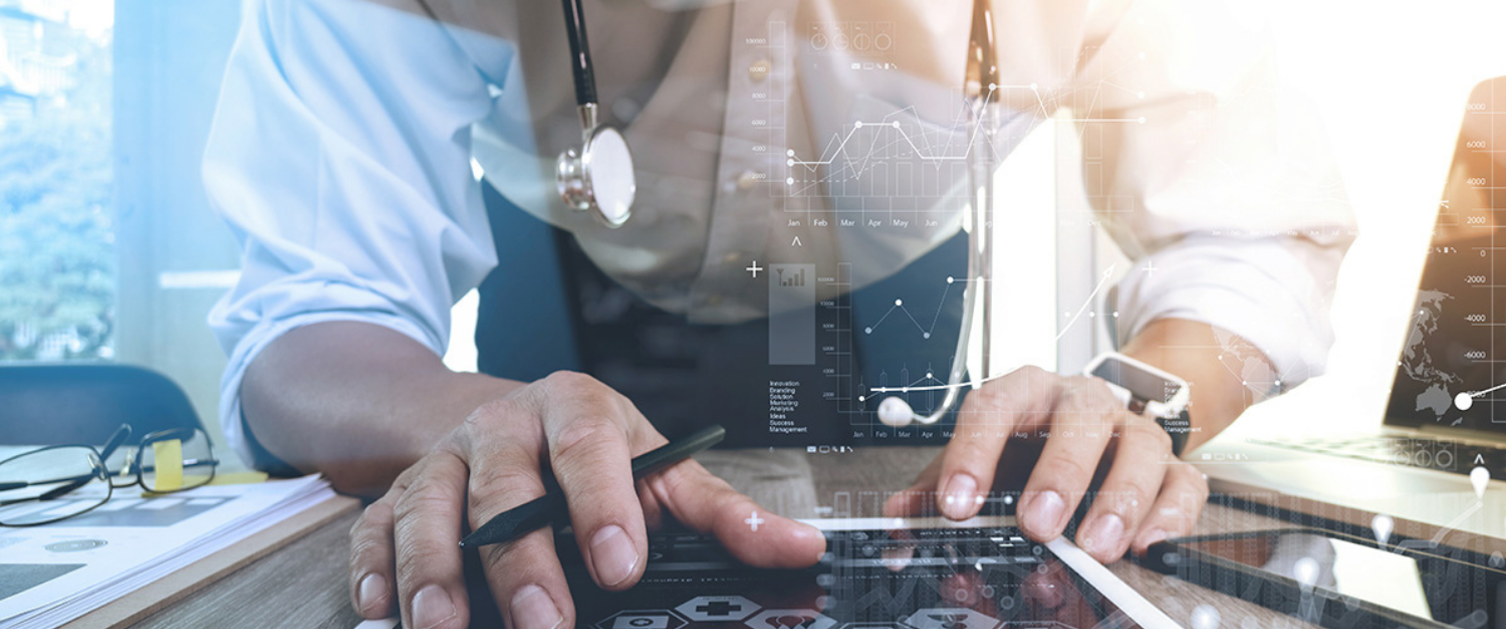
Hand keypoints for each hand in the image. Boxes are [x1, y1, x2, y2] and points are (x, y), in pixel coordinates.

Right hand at [346, 371, 826, 628]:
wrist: (506, 416)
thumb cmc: (593, 451)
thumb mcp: (659, 467)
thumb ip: (723, 513)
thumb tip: (800, 549)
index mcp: (574, 410)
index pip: (588, 448)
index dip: (602, 505)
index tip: (621, 566)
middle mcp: (502, 427)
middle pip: (503, 488)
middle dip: (521, 562)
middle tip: (545, 623)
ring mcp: (444, 460)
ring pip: (428, 507)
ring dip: (435, 573)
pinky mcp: (397, 493)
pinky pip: (373, 528)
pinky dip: (375, 570)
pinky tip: (384, 611)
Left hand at [884, 365, 1207, 562]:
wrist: (1092, 428)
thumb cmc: (1026, 445)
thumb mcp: (979, 459)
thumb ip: (937, 488)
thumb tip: (900, 520)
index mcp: (1024, 392)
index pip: (994, 408)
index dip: (972, 455)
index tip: (956, 504)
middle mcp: (1081, 402)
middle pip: (1078, 420)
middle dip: (1058, 475)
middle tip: (1037, 524)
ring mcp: (1131, 431)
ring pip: (1139, 448)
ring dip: (1119, 499)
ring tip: (1095, 545)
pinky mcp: (1171, 465)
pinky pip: (1183, 483)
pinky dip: (1169, 516)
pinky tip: (1146, 545)